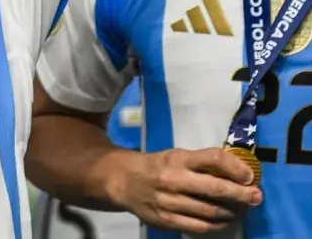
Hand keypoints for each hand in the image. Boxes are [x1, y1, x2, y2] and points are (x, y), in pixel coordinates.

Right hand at [110, 145, 259, 231]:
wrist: (126, 181)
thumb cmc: (158, 166)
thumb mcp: (177, 156)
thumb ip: (202, 163)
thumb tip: (236, 170)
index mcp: (178, 159)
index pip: (211, 158)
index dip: (234, 166)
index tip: (250, 175)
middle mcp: (174, 179)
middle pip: (214, 188)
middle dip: (240, 193)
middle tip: (257, 196)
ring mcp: (170, 202)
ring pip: (210, 211)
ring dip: (231, 212)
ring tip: (242, 210)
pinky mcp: (167, 220)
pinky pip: (199, 226)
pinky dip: (216, 225)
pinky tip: (225, 222)